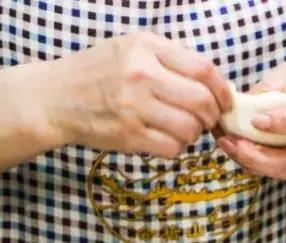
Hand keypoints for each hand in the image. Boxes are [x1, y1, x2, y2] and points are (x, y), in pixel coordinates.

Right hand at [42, 33, 230, 156]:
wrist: (54, 97)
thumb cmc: (101, 72)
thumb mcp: (133, 49)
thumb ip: (172, 60)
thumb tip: (217, 85)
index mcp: (146, 48)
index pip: (204, 70)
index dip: (223, 90)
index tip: (225, 101)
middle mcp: (140, 74)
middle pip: (202, 101)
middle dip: (212, 115)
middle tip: (207, 119)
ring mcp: (133, 106)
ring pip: (190, 128)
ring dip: (195, 132)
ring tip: (182, 127)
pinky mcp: (128, 134)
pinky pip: (173, 147)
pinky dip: (177, 146)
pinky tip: (167, 138)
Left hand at [215, 63, 285, 179]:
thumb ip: (277, 82)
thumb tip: (248, 99)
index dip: (285, 123)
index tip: (256, 120)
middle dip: (262, 156)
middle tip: (232, 142)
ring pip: (283, 171)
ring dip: (252, 161)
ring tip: (227, 144)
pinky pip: (275, 171)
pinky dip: (251, 162)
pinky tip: (233, 148)